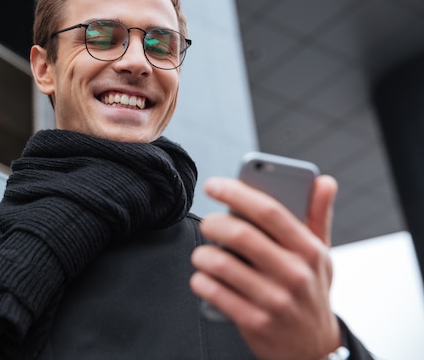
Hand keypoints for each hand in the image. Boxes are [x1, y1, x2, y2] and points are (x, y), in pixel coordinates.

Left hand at [190, 175, 340, 359]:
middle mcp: (294, 274)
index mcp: (309, 251)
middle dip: (213, 223)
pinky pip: (215, 293)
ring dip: (203, 254)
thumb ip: (317, 216)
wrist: (313, 350)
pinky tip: (203, 277)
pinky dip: (201, 281)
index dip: (237, 192)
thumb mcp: (321, 256)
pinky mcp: (255, 322)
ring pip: (222, 265)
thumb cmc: (311, 292)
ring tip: (203, 254)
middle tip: (207, 223)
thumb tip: (323, 182)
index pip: (269, 211)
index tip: (214, 185)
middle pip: (241, 235)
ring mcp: (275, 301)